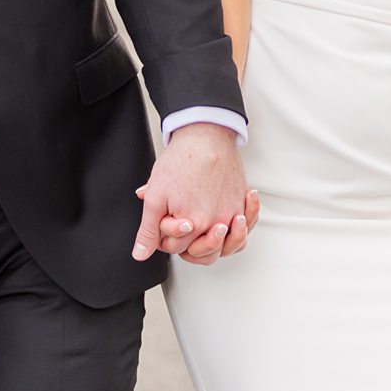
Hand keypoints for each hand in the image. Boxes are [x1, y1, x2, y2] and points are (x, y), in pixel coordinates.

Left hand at [133, 124, 257, 265]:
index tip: (165, 220)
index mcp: (195, 224)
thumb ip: (148, 230)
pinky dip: (245, 224)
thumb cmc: (182, 161)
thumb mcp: (156, 198)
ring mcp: (233, 213)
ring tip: (208, 230)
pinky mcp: (243, 201)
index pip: (178, 248)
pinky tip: (236, 217)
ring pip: (230, 245)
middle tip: (182, 225)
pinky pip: (249, 224)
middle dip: (189, 245)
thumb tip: (140, 254)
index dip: (166, 237)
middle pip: (204, 253)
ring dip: (217, 243)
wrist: (205, 136)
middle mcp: (218, 222)